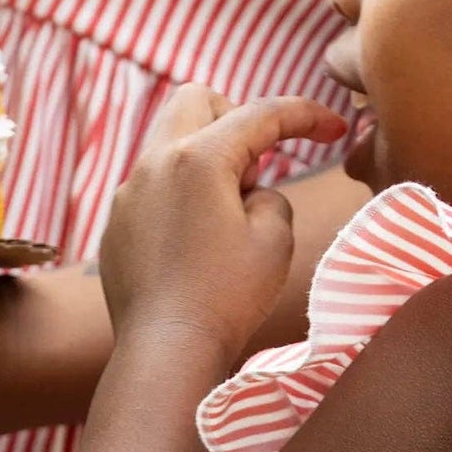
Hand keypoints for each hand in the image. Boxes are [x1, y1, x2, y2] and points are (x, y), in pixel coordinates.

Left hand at [98, 87, 348, 360]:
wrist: (166, 351)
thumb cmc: (227, 297)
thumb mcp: (274, 239)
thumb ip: (270, 197)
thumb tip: (248, 193)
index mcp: (199, 158)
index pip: (260, 114)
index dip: (305, 115)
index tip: (333, 126)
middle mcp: (155, 163)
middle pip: (197, 100)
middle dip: (237, 118)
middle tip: (258, 169)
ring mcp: (129, 193)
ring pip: (170, 142)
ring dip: (208, 157)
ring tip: (229, 212)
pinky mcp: (117, 225)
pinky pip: (153, 187)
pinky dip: (182, 194)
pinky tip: (197, 244)